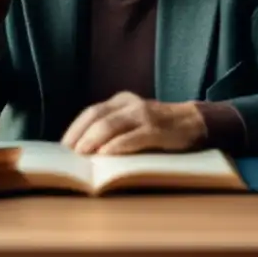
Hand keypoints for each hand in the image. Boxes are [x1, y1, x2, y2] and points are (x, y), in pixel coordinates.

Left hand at [61, 91, 206, 154]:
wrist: (195, 122)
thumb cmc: (159, 128)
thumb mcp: (134, 120)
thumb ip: (114, 128)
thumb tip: (84, 151)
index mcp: (122, 101)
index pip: (91, 112)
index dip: (75, 129)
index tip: (63, 147)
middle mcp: (130, 104)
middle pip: (97, 116)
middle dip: (80, 135)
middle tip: (68, 154)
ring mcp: (144, 115)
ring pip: (111, 125)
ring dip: (93, 141)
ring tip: (81, 155)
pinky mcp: (157, 129)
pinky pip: (132, 137)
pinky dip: (116, 146)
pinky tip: (105, 155)